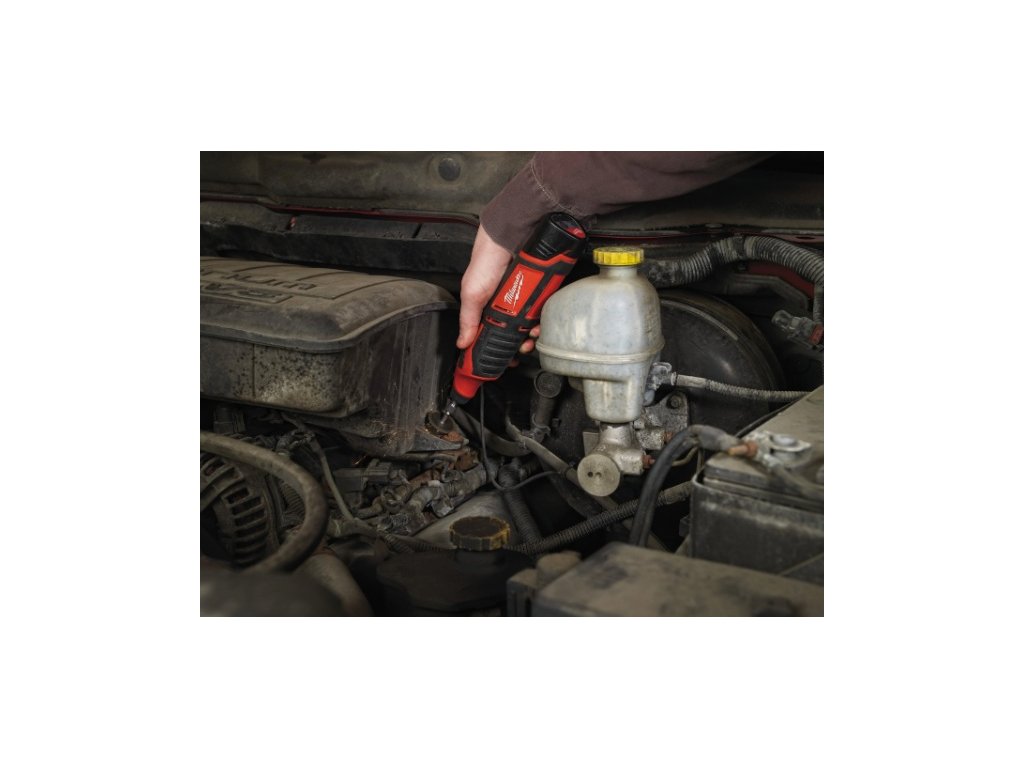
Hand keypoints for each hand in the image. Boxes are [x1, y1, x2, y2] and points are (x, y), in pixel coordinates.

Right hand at [457, 226, 540, 354]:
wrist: (508, 238)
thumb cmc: (486, 260)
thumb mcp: (471, 294)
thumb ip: (468, 320)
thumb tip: (462, 343)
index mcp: (489, 308)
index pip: (495, 334)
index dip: (500, 349)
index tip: (504, 361)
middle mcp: (508, 304)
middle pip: (517, 332)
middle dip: (520, 344)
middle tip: (522, 349)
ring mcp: (525, 298)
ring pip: (532, 323)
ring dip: (533, 333)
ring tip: (532, 334)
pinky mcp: (539, 290)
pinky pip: (544, 309)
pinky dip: (544, 318)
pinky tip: (541, 321)